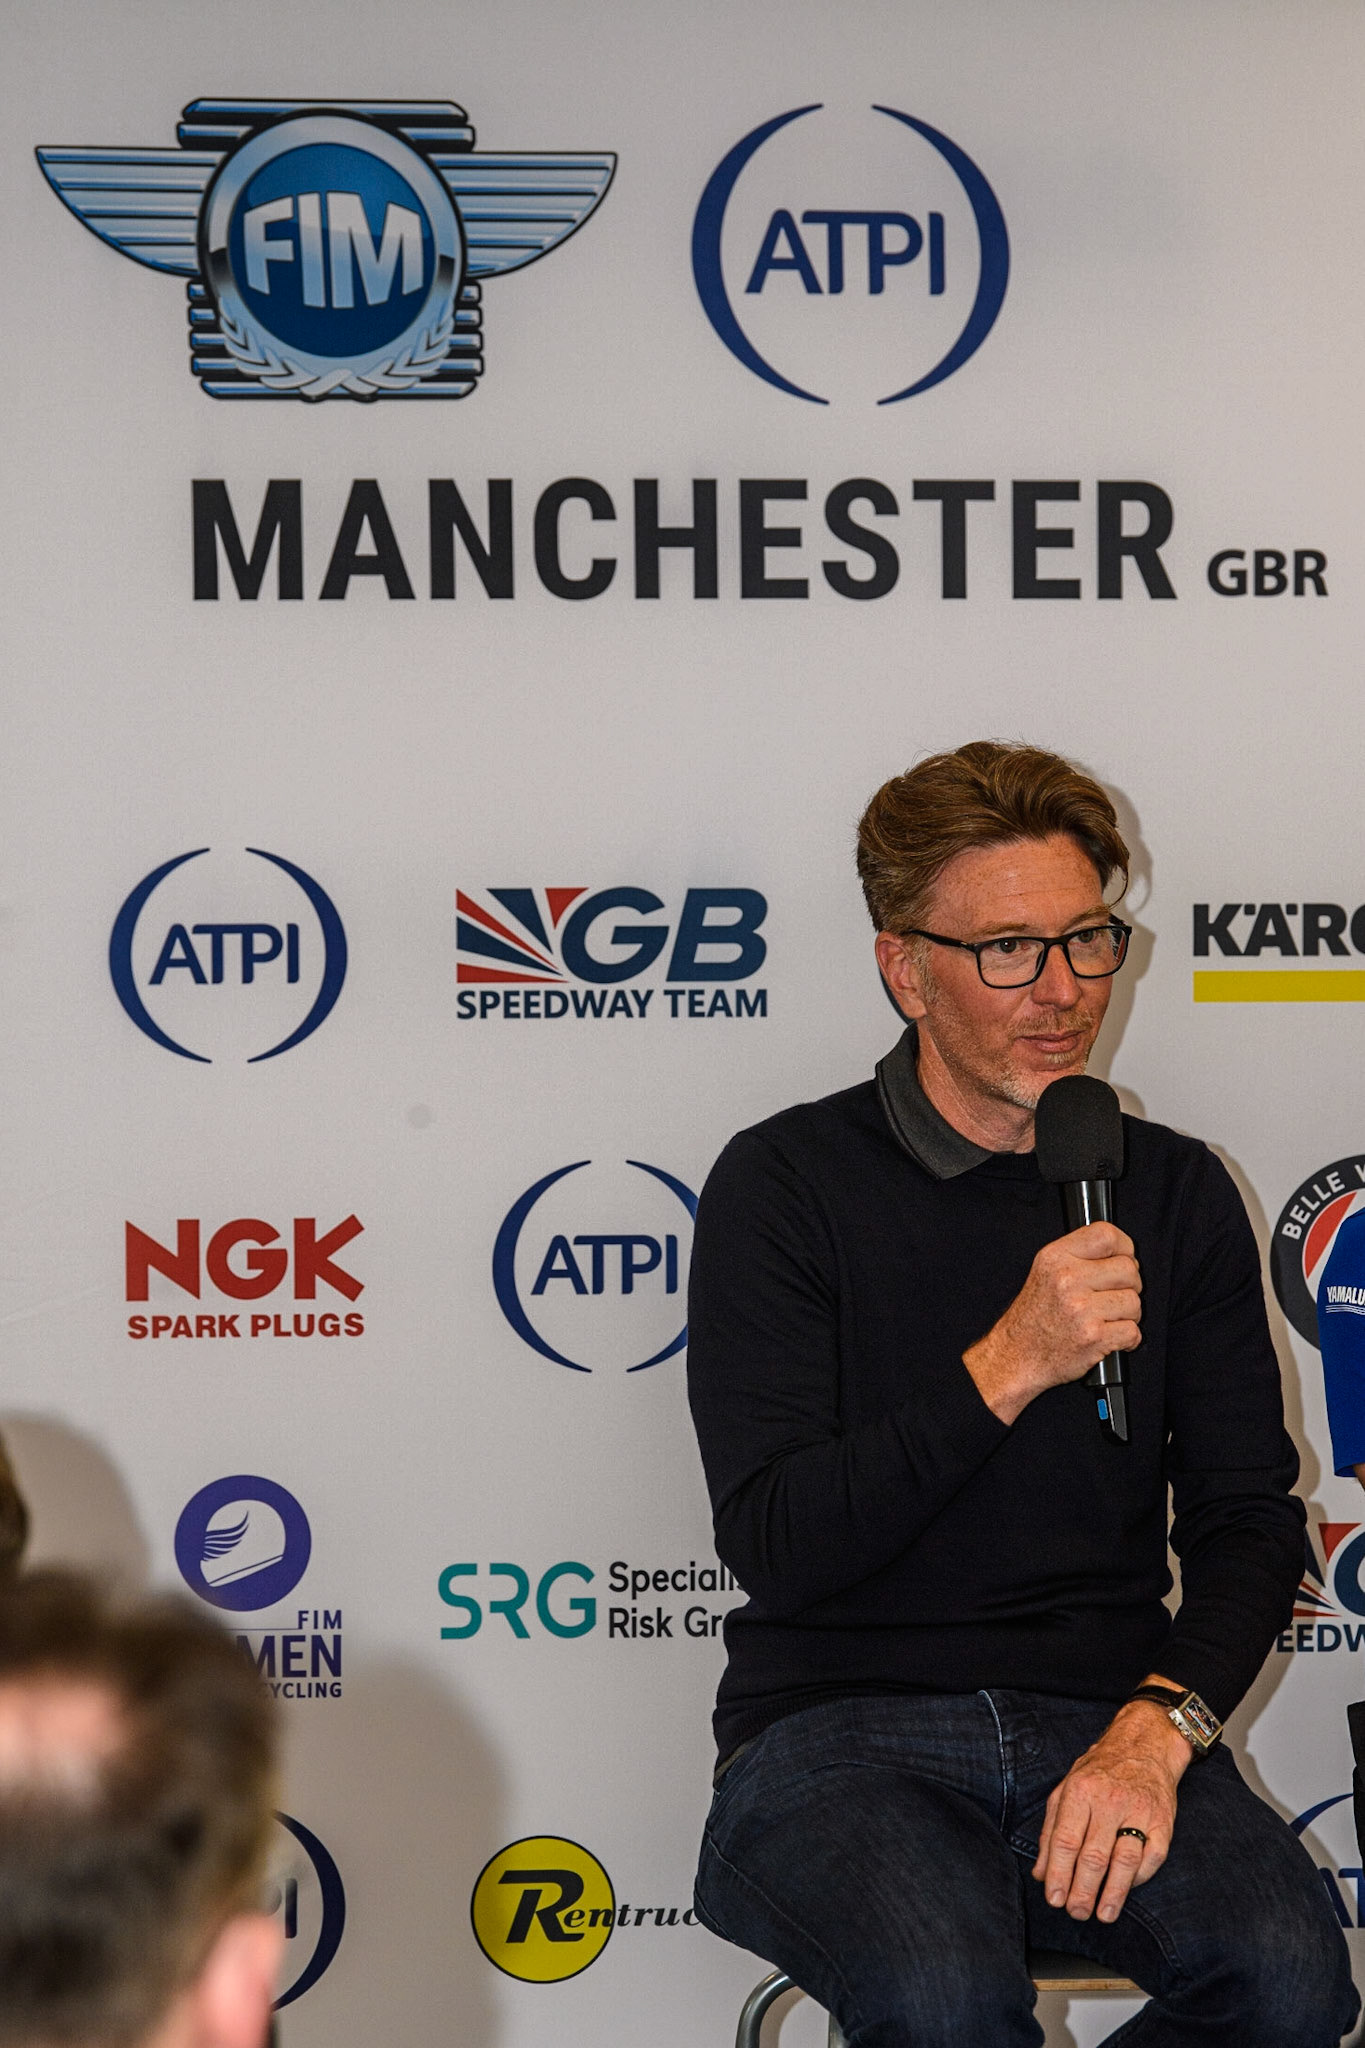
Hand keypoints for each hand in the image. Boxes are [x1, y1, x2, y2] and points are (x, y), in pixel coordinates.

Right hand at [963, 1222, 1140, 1423]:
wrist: (1016, 1356)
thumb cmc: (1033, 1318)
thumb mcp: (1045, 1272)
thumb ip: (1079, 1256)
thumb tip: (1121, 1253)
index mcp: (1055, 1258)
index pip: (1107, 1235)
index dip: (1125, 1247)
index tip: (1124, 1258)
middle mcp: (1067, 1279)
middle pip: (1128, 1269)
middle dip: (1129, 1286)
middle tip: (1114, 1297)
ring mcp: (1081, 1308)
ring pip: (1134, 1302)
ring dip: (1128, 1315)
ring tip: (1107, 1319)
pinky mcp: (1093, 1336)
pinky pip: (1133, 1331)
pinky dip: (1127, 1340)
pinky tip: (1110, 1337)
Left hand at [1032, 1690, 1190, 1922]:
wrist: (1144, 1746)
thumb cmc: (1100, 1770)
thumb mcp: (1067, 1789)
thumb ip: (1051, 1831)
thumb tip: (1041, 1874)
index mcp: (1081, 1791)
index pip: (1065, 1840)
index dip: (1059, 1874)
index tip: (1054, 1899)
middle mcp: (1110, 1800)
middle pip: (1093, 1855)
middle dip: (1082, 1891)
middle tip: (1076, 1912)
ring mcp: (1139, 1811)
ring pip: (1124, 1861)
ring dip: (1113, 1893)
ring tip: (1102, 1914)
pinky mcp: (1164, 1822)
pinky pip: (1152, 1858)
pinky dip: (1139, 1878)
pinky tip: (1127, 1889)